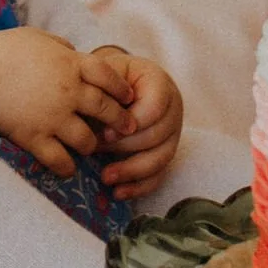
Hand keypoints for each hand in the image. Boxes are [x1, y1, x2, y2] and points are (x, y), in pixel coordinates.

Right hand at [0, 26, 131, 176]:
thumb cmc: (2, 50)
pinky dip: (67, 167)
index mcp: (69, 64)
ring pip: (88, 141)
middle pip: (106, 110)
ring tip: (88, 147)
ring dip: (90, 145)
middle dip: (120, 121)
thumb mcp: (37, 38)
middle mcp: (68, 92)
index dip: (121, 88)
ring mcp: (52, 117)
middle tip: (127, 129)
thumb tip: (73, 53)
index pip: (109, 76)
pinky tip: (67, 166)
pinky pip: (61, 161)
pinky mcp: (35, 138)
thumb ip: (61, 46)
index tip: (127, 97)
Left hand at [91, 51, 183, 196]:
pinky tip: (119, 192)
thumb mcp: (105, 74)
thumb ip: (104, 92)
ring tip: (105, 177)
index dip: (132, 122)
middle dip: (124, 146)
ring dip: (131, 170)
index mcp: (160, 84)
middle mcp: (172, 109)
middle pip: (156, 135)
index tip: (106, 132)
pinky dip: (139, 187)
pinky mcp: (165, 154)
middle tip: (95, 151)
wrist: (116, 84)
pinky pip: (159, 175)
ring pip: (160, 158)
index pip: (155, 107)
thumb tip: (99, 125)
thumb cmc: (109, 78)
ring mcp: (172, 134)